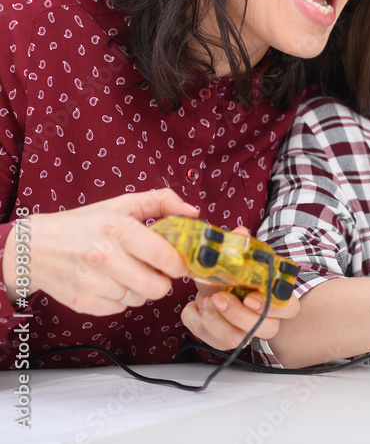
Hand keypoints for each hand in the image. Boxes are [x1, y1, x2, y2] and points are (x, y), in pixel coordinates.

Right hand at [3, 189, 195, 314]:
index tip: (179, 263)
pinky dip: (121, 298)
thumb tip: (192, 212)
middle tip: (155, 271)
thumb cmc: (84, 225)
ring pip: (140, 299)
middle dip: (162, 280)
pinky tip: (110, 282)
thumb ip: (160, 202)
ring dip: (140, 289)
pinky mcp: (84, 303)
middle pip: (158, 288)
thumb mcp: (120, 205)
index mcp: (119, 229)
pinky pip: (120, 308)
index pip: (165, 257)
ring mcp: (93, 283)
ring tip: (126, 272)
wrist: (34, 247)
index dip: (180, 264)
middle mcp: (105, 257)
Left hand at [180, 227, 300, 350]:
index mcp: (276, 298)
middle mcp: (265, 320)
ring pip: (237, 339)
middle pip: (265, 329)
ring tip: (203, 302)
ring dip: (215, 321)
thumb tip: (240, 233)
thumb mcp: (233, 260)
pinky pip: (211, 341)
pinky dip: (196, 324)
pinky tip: (194, 308)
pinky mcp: (223, 341)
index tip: (250, 296)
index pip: (290, 308)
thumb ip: (237, 248)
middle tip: (218, 298)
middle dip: (238, 315)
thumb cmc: (232, 276)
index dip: (274, 307)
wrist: (214, 288)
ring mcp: (245, 333)